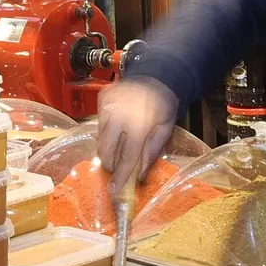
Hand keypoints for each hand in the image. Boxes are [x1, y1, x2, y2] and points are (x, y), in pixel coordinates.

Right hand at [96, 78, 177, 193]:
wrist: (156, 75)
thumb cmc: (164, 105)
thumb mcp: (166, 129)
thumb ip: (152, 151)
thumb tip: (141, 175)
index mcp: (138, 125)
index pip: (126, 157)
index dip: (120, 176)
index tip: (113, 190)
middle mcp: (119, 115)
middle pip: (106, 150)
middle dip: (110, 164)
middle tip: (116, 168)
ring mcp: (108, 106)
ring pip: (100, 138)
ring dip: (108, 147)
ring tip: (119, 145)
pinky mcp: (102, 99)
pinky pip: (99, 123)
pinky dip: (106, 130)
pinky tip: (118, 126)